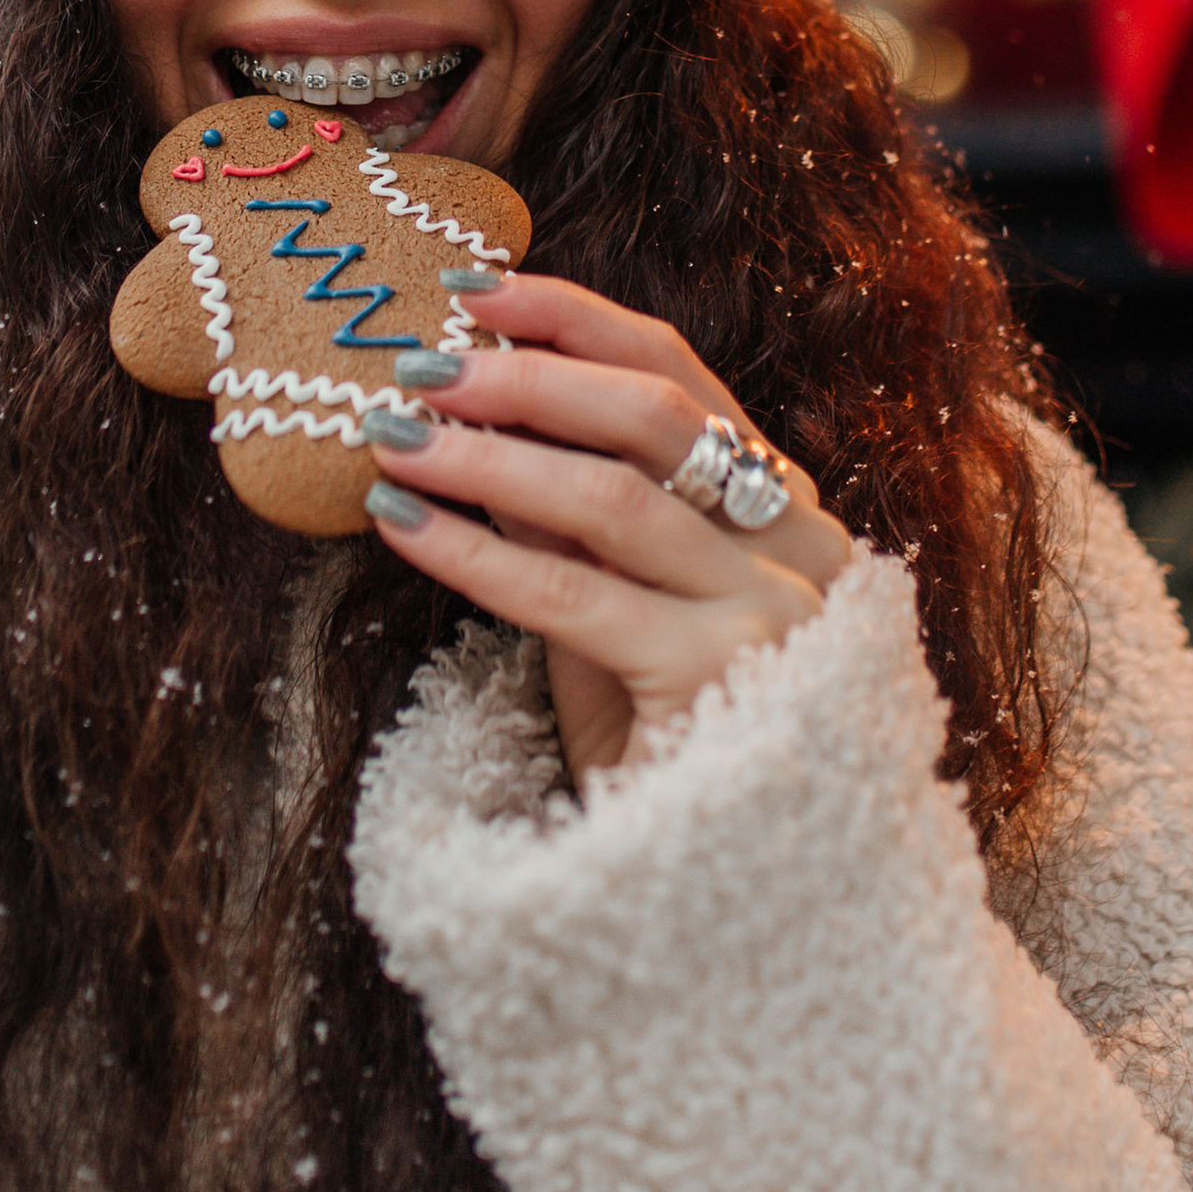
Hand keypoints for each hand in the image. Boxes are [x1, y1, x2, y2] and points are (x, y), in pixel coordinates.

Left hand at [359, 270, 855, 782]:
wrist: (733, 901)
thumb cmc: (670, 754)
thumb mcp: (617, 616)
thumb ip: (570, 523)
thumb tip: (474, 416)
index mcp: (785, 510)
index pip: (679, 376)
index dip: (571, 320)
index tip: (473, 290)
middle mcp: (797, 547)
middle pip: (653, 414)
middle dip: (524, 376)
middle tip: (419, 366)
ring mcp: (771, 612)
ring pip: (611, 495)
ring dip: (486, 454)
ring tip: (395, 437)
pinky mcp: (720, 680)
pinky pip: (572, 594)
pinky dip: (476, 552)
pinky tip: (406, 526)